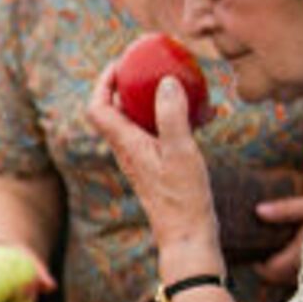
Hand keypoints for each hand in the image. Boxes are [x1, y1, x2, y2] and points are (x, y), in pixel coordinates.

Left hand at [84, 64, 223, 279]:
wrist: (188, 238)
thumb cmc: (183, 199)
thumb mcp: (181, 152)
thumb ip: (172, 116)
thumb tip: (165, 82)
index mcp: (126, 144)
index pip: (98, 107)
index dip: (103, 82)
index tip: (122, 63)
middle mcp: (128, 151)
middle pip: (117, 109)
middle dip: (132, 85)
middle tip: (152, 67)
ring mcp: (143, 160)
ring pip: (141, 121)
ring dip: (157, 101)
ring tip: (185, 86)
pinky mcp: (159, 167)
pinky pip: (160, 134)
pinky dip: (175, 119)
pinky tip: (204, 116)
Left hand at [251, 192, 302, 284]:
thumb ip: (286, 210)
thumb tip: (258, 211)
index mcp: (302, 255)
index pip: (270, 271)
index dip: (260, 264)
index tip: (257, 254)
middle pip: (282, 279)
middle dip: (274, 268)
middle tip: (269, 251)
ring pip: (298, 280)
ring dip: (290, 270)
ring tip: (289, 250)